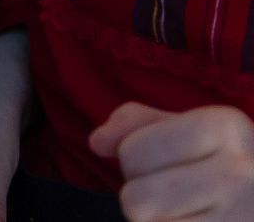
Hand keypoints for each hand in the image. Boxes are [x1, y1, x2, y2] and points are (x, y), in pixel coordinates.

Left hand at [91, 103, 253, 221]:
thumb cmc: (226, 162)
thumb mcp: (189, 128)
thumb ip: (136, 124)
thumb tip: (97, 142)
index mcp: (224, 126)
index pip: (132, 152)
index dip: (132, 161)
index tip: (167, 163)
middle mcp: (240, 171)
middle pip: (137, 198)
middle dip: (144, 197)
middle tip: (180, 194)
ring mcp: (242, 216)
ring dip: (159, 221)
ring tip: (190, 210)